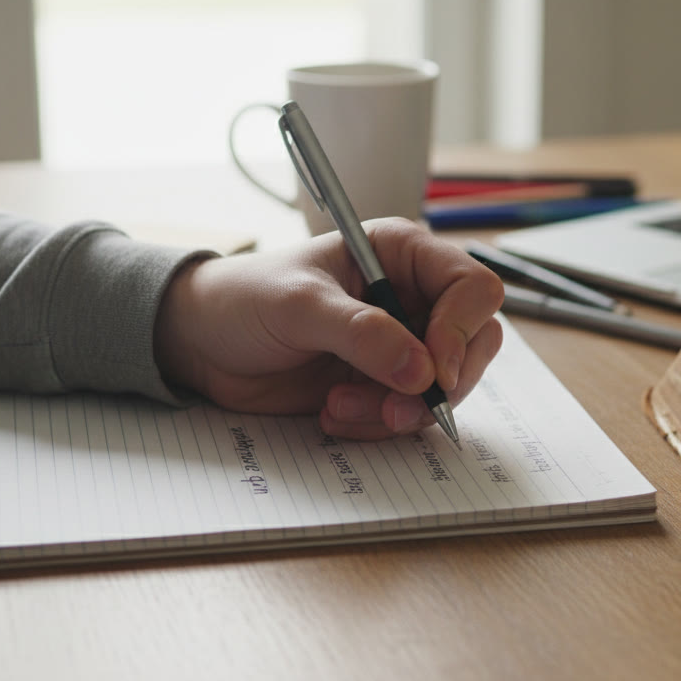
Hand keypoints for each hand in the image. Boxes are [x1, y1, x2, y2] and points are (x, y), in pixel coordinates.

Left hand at [154, 218, 503, 438]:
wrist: (204, 344)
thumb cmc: (245, 300)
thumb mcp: (300, 306)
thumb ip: (361, 333)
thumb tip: (422, 371)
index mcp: (403, 254)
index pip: (473, 287)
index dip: (463, 330)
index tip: (434, 371)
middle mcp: (414, 298)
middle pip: (476, 344)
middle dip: (439, 385)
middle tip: (393, 409)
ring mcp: (404, 345)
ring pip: (447, 389)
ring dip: (399, 412)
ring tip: (339, 406)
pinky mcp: (386, 385)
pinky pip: (412, 415)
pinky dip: (378, 426)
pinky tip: (333, 414)